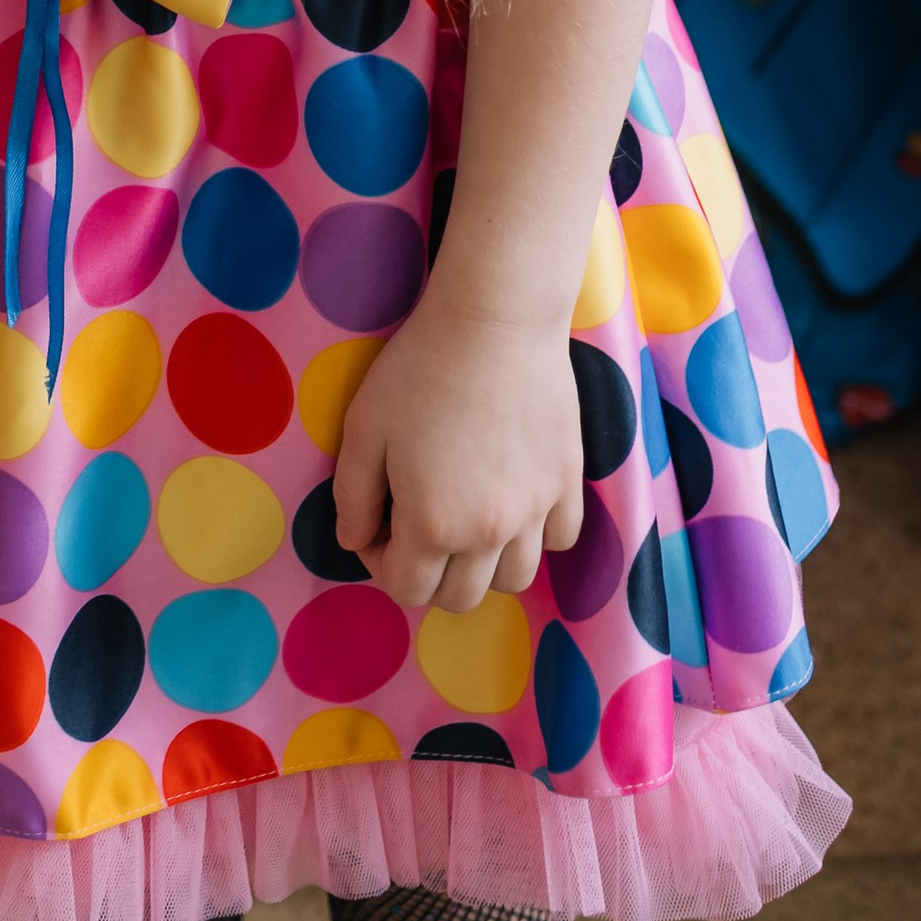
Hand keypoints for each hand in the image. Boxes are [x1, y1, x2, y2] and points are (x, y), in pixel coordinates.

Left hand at [331, 293, 584, 614]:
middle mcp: (491, 533)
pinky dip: (535, 536)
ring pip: (514, 580)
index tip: (377, 525)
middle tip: (415, 527)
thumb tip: (355, 543)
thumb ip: (352, 497)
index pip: (406, 588)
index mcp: (433, 525)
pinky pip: (558, 540)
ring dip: (483, 566)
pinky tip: (512, 501)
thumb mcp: (363, 428)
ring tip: (465, 521)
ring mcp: (536, 512)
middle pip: (460, 598)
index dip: (381, 564)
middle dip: (429, 576)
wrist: (495, 322)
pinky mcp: (568, 484)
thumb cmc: (419, 370)